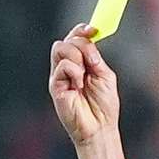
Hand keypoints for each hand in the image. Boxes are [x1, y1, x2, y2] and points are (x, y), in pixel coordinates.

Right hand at [48, 27, 123, 158]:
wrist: (100, 128)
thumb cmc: (103, 105)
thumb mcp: (105, 75)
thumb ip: (96, 57)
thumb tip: (90, 40)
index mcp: (80, 63)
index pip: (75, 38)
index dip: (82, 30)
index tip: (94, 29)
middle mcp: (67, 67)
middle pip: (66, 39)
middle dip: (81, 43)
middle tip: (92, 60)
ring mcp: (59, 76)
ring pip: (60, 47)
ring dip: (77, 57)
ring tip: (84, 75)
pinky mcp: (54, 86)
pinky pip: (62, 66)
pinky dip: (74, 71)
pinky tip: (79, 85)